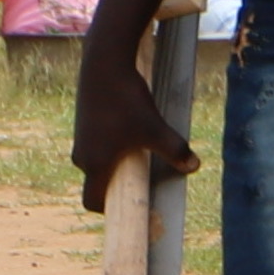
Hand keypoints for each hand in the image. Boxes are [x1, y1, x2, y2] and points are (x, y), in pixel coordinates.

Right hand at [69, 50, 198, 212]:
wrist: (104, 64)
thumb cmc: (127, 100)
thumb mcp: (155, 128)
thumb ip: (175, 150)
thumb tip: (193, 167)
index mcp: (95, 164)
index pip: (93, 201)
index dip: (109, 210)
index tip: (130, 205)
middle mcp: (82, 155)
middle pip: (96, 182)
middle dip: (117, 183)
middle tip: (141, 175)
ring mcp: (80, 138)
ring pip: (96, 161)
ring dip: (114, 162)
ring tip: (137, 147)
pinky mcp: (83, 122)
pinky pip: (95, 144)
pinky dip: (109, 145)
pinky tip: (127, 126)